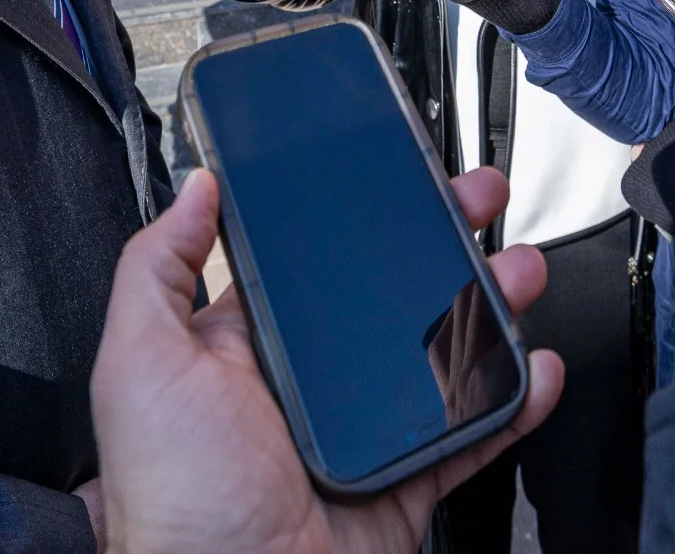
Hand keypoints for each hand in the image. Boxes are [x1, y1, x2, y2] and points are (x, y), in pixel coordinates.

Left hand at [92, 166, 564, 553]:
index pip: (313, 264)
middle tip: (478, 204)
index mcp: (248, 349)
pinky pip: (472, 433)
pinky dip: (513, 403)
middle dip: (442, 245)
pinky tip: (535, 368)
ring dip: (491, 309)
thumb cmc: (175, 497)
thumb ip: (157, 269)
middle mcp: (310, 386)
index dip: (358, 218)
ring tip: (520, 273)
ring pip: (444, 354)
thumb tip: (194, 190)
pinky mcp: (406, 479)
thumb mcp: (139, 363)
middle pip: (393, 298)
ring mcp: (365, 433)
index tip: (396, 176)